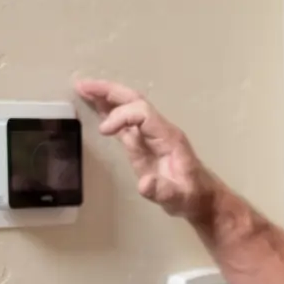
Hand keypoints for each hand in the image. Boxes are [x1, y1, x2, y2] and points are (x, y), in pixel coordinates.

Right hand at [74, 78, 220, 225]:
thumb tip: (145, 184)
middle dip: (109, 92)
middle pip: (134, 100)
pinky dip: (108, 111)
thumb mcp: (178, 198)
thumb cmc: (190, 196)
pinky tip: (94, 105)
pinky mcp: (143, 142)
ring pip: (128, 106)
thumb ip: (162, 191)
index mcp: (167, 137)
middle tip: (83, 85)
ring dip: (106, 96)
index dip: (121, 116)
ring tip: (83, 88)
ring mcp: (150, 134)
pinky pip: (124, 121)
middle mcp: (158, 129)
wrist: (200, 197)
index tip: (104, 131)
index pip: (142, 113)